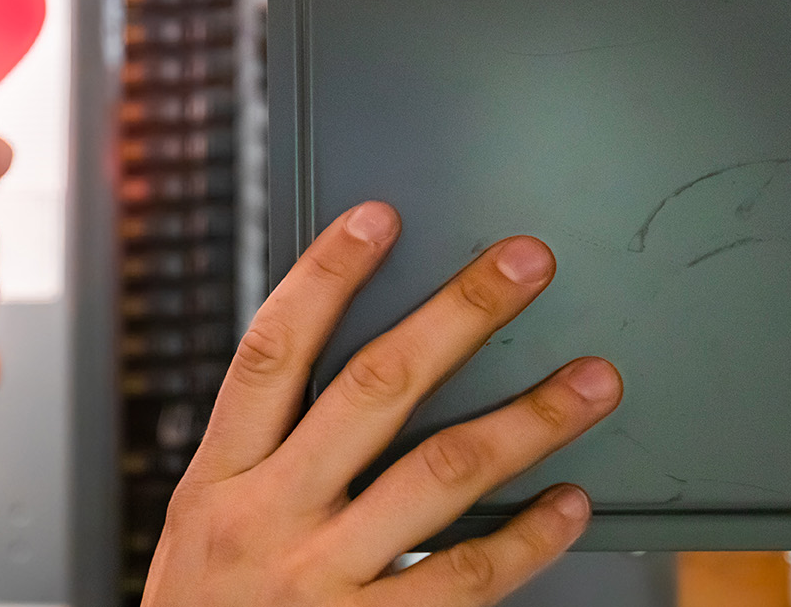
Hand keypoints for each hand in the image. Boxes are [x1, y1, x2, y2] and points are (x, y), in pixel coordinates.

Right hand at [143, 201, 622, 606]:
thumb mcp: (199, 530)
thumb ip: (260, 459)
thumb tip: (329, 377)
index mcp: (218, 479)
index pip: (270, 354)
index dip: (325, 278)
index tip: (380, 220)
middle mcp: (269, 517)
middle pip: (373, 390)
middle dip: (457, 316)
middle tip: (523, 267)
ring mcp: (322, 580)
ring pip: (440, 475)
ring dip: (528, 420)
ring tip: (591, 381)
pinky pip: (466, 581)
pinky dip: (529, 540)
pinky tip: (570, 505)